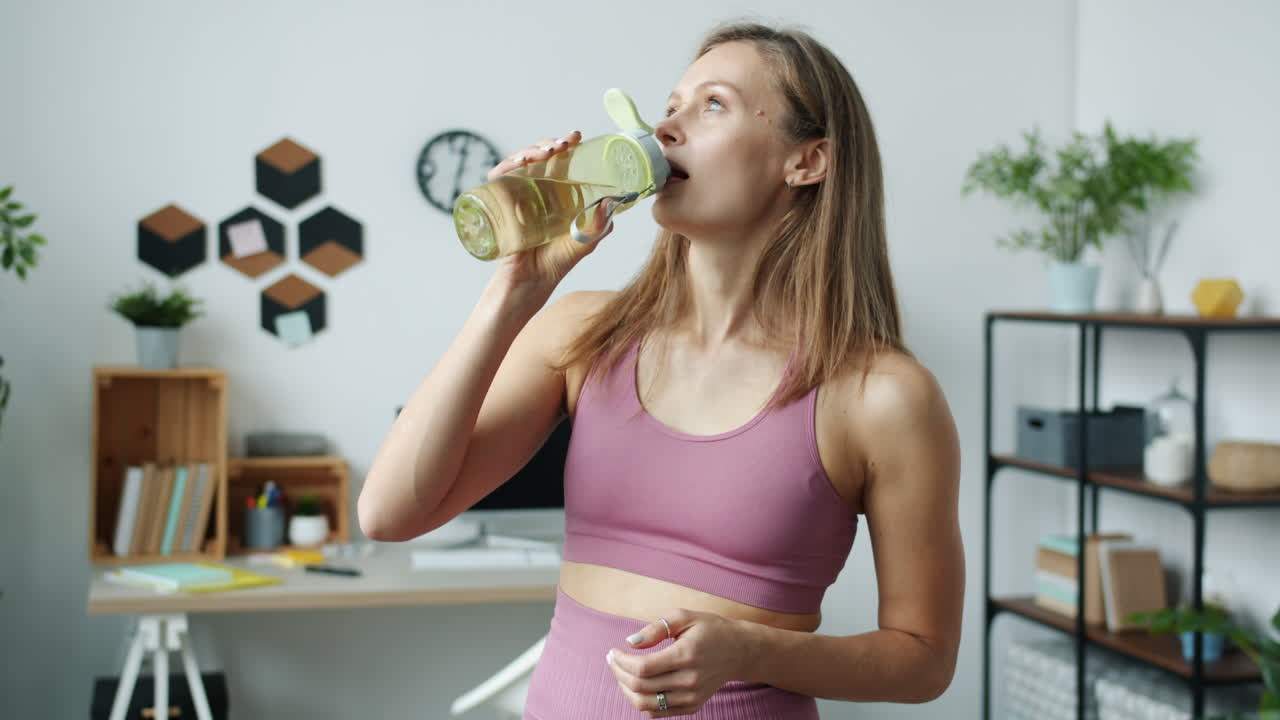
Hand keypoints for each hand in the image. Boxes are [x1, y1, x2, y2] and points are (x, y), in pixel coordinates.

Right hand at [482, 130, 615, 312]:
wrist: (528, 283)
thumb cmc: (555, 264)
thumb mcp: (584, 243)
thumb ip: (599, 226)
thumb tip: (611, 201)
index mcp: (558, 195)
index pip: (560, 163)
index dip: (566, 146)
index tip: (574, 137)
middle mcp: (537, 192)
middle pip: (538, 158)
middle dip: (548, 145)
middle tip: (560, 144)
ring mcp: (517, 196)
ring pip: (519, 163)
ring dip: (530, 151)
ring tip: (544, 152)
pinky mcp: (500, 203)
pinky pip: (499, 178)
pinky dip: (505, 167)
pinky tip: (517, 164)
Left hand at [606, 609, 753, 716]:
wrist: (739, 651)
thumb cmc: (710, 629)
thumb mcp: (685, 617)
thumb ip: (656, 628)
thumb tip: (630, 642)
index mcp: (686, 655)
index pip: (643, 668)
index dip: (621, 661)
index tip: (613, 651)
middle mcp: (689, 680)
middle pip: (641, 687)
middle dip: (618, 673)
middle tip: (612, 660)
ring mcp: (692, 697)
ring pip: (645, 704)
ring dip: (626, 690)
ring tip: (621, 673)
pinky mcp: (692, 706)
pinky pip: (658, 712)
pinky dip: (641, 702)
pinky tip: (637, 686)